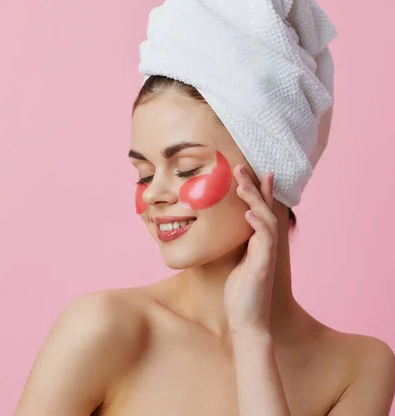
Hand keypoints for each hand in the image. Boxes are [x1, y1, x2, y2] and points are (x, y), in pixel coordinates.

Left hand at [224, 165, 277, 334]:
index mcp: (258, 242)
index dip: (260, 189)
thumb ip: (234, 245)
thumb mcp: (234, 262)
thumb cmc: (240, 293)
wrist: (247, 322)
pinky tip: (249, 213)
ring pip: (265, 219)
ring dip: (254, 200)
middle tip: (241, 166)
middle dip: (254, 186)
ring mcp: (267, 254)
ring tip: (241, 184)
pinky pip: (265, 240)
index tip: (255, 169)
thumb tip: (220, 229)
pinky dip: (257, 224)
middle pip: (264, 208)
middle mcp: (266, 245)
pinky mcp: (264, 265)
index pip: (261, 210)